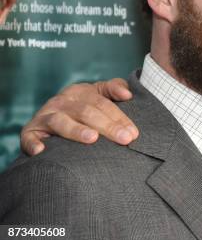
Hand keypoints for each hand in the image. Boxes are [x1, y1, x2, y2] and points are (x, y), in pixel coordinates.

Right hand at [21, 78, 137, 155]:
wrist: (48, 121)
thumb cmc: (82, 109)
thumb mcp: (98, 94)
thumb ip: (114, 89)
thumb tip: (128, 94)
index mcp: (79, 91)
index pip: (102, 103)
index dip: (119, 118)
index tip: (133, 133)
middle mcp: (61, 102)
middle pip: (87, 112)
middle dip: (108, 126)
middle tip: (124, 139)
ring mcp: (44, 116)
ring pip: (61, 122)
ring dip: (76, 130)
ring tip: (92, 139)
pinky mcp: (29, 132)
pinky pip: (29, 137)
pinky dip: (33, 143)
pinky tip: (42, 151)